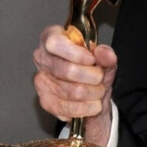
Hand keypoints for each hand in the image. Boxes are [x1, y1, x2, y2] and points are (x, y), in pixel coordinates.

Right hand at [33, 25, 116, 146]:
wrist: (92, 91)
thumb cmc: (92, 68)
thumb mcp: (104, 58)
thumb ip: (105, 54)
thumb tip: (104, 53)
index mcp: (53, 38)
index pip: (54, 43)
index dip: (75, 53)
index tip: (91, 59)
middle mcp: (42, 58)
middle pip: (66, 69)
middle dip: (92, 77)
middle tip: (100, 77)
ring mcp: (41, 80)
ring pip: (69, 91)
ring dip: (92, 93)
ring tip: (99, 91)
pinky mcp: (44, 100)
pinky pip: (65, 108)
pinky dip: (84, 108)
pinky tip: (92, 104)